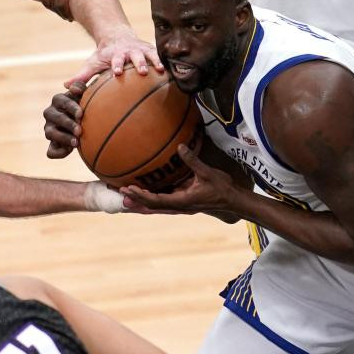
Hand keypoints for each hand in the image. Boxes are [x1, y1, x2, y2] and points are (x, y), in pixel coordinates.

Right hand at [44, 83, 84, 158]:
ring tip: (77, 143)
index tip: (81, 114)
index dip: (71, 107)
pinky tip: (69, 151)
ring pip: (50, 134)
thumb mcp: (85, 94)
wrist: (91, 124)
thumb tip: (73, 88)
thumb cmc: (88, 105)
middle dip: (68, 124)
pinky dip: (58, 152)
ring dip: (63, 138)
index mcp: (58, 99)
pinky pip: (51, 152)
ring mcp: (49, 129)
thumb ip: (80, 87)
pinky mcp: (53, 145)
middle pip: (56, 117)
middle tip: (80, 130)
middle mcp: (50, 113)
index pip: (62, 101)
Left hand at [67, 34, 164, 87]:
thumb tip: (66, 87)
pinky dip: (166, 62)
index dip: (117, 65)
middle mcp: (130, 51)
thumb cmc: (104, 54)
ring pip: (150, 55)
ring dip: (155, 62)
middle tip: (141, 71)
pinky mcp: (151, 50)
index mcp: (116, 55)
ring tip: (161, 70)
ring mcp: (142, 50)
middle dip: (138, 63)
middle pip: (134, 57)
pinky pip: (160, 56)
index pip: (115, 60)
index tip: (117, 73)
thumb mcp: (93, 62)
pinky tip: (173, 73)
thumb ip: (82, 75)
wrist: (117, 36)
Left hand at [120, 144, 238, 215]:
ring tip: (127, 195)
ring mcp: (181, 205)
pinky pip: (164, 201)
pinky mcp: (184, 202)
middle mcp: (179, 206)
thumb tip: (180, 146)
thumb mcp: (207, 172)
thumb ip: (192, 160)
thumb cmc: (222, 188)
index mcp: (182, 201)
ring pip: (157, 205)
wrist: (233, 201)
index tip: (129, 189)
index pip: (157, 200)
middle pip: (152, 206)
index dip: (142, 196)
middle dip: (136, 200)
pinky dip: (152, 198)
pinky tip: (146, 193)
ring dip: (142, 201)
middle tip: (121, 192)